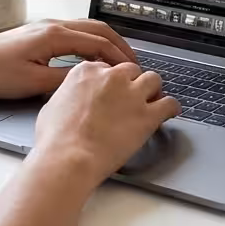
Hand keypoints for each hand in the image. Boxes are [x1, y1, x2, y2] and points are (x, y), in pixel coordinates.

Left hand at [0, 19, 138, 99]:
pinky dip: (91, 42)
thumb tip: (91, 80)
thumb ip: (66, 80)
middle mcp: (53, 26)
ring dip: (106, 41)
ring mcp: (45, 27)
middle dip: (120, 45)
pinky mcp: (39, 33)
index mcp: (55, 35)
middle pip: (98, 29)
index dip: (119, 57)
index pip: (99, 42)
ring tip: (117, 59)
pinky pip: (74, 32)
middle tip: (133, 62)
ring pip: (87, 28)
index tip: (132, 70)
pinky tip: (91, 56)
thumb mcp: (34, 83)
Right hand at [32, 62, 180, 180]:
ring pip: (153, 80)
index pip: (108, 68)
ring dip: (153, 91)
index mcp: (87, 71)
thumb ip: (70, 94)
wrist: (69, 157)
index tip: (112, 93)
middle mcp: (112, 77)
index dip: (112, 83)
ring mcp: (132, 94)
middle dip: (132, 84)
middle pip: (132, 71)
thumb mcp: (53, 105)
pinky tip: (169, 113)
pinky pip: (170, 103)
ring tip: (151, 103)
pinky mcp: (148, 114)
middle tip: (131, 99)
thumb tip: (74, 99)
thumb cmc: (55, 139)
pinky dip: (171, 108)